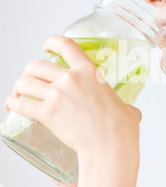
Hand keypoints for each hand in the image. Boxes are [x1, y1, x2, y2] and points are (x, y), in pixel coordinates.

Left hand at [5, 35, 141, 166]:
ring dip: (19, 87)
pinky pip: (21, 104)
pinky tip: (12, 105)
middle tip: (31, 78)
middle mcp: (70, 78)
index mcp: (89, 71)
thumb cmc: (121, 128)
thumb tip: (132, 114)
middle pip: (36, 65)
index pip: (64, 44)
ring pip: (25, 83)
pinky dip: (13, 104)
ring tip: (19, 93)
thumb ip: (125, 106)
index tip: (46, 47)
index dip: (51, 42)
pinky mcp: (47, 113)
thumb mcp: (126, 108)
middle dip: (29, 71)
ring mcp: (57, 95)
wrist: (110, 144)